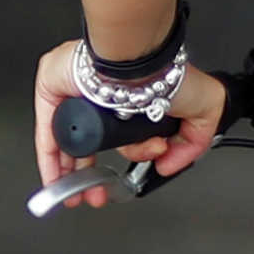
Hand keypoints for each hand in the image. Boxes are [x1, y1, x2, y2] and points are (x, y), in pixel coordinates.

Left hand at [32, 40, 228, 209]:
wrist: (134, 58)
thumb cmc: (164, 71)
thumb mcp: (206, 106)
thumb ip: (196, 140)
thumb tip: (171, 161)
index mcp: (135, 96)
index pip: (131, 136)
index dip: (138, 157)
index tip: (150, 164)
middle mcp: (104, 96)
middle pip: (99, 145)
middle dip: (102, 176)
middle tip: (109, 187)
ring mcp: (76, 94)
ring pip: (70, 143)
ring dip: (74, 176)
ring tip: (83, 196)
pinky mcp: (52, 92)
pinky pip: (47, 134)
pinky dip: (52, 162)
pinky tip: (58, 183)